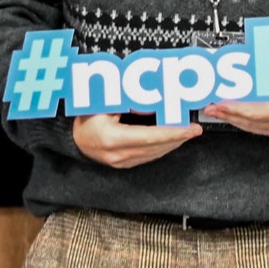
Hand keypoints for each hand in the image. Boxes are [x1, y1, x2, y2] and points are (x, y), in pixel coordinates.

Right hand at [73, 113, 200, 167]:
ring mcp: (121, 162)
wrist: (73, 140)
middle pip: (156, 147)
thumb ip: (126, 102)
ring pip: (154, 153)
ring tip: (187, 133)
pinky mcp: (124, 164)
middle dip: (178, 138)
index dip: (173, 132)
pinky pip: (148, 156)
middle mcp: (118, 154)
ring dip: (173, 143)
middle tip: (195, 128)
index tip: (190, 129)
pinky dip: (162, 147)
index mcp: (112, 138)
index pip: (150, 136)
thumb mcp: (103, 104)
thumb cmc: (86, 118)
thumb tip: (150, 103)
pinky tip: (171, 140)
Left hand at [199, 98, 268, 140]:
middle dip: (229, 114)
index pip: (262, 111)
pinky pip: (258, 129)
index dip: (240, 108)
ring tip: (215, 110)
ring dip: (232, 119)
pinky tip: (233, 117)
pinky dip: (243, 122)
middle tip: (210, 106)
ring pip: (253, 127)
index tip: (223, 103)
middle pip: (252, 122)